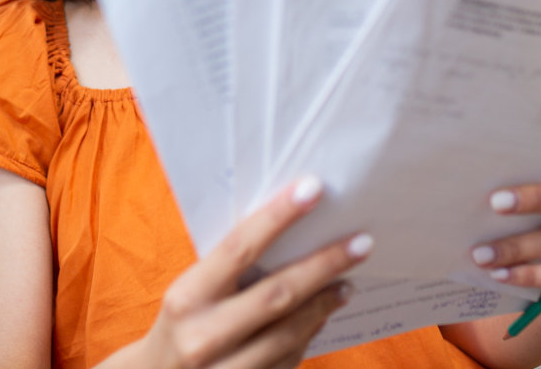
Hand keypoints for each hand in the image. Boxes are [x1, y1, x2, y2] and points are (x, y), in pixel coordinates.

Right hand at [115, 176, 372, 368]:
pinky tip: (320, 318)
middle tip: (361, 243)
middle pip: (278, 294)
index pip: (239, 248)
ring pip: (290, 333)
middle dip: (325, 265)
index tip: (313, 189)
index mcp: (187, 298)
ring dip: (324, 305)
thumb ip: (227, 270)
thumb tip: (290, 234)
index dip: (278, 216)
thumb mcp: (189, 294)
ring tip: (346, 283)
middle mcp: (203, 337)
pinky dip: (307, 336)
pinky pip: (288, 362)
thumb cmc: (179, 326)